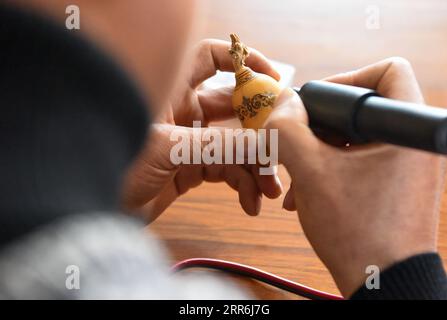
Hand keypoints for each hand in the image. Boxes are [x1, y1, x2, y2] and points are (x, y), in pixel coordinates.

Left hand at [122, 39, 282, 220]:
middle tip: (280, 149)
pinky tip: (250, 202)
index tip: (273, 78)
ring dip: (255, 167)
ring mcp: (187, 141)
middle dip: (259, 131)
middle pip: (234, 110)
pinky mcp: (188, 169)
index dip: (244, 61)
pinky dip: (241, 186)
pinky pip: (225, 171)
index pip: (211, 58)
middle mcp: (181, 111)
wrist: (88, 209)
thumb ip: (216, 144)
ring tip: (269, 190)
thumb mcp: (166, 149)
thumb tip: (261, 145)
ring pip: (233, 145)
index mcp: (170, 91)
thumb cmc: (108, 165)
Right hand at [265, 57, 446, 296]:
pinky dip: (333, 169)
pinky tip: (308, 194)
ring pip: (356, 137)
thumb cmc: (357, 231)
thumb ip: (288, 129)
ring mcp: (408, 164)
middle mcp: (413, 141)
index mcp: (407, 129)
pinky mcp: (397, 183)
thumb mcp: (310, 172)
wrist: (382, 284)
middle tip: (296, 148)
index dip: (343, 80)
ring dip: (320, 153)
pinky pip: (361, 160)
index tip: (313, 107)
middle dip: (321, 127)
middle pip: (362, 107)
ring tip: (296, 183)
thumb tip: (281, 102)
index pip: (386, 71)